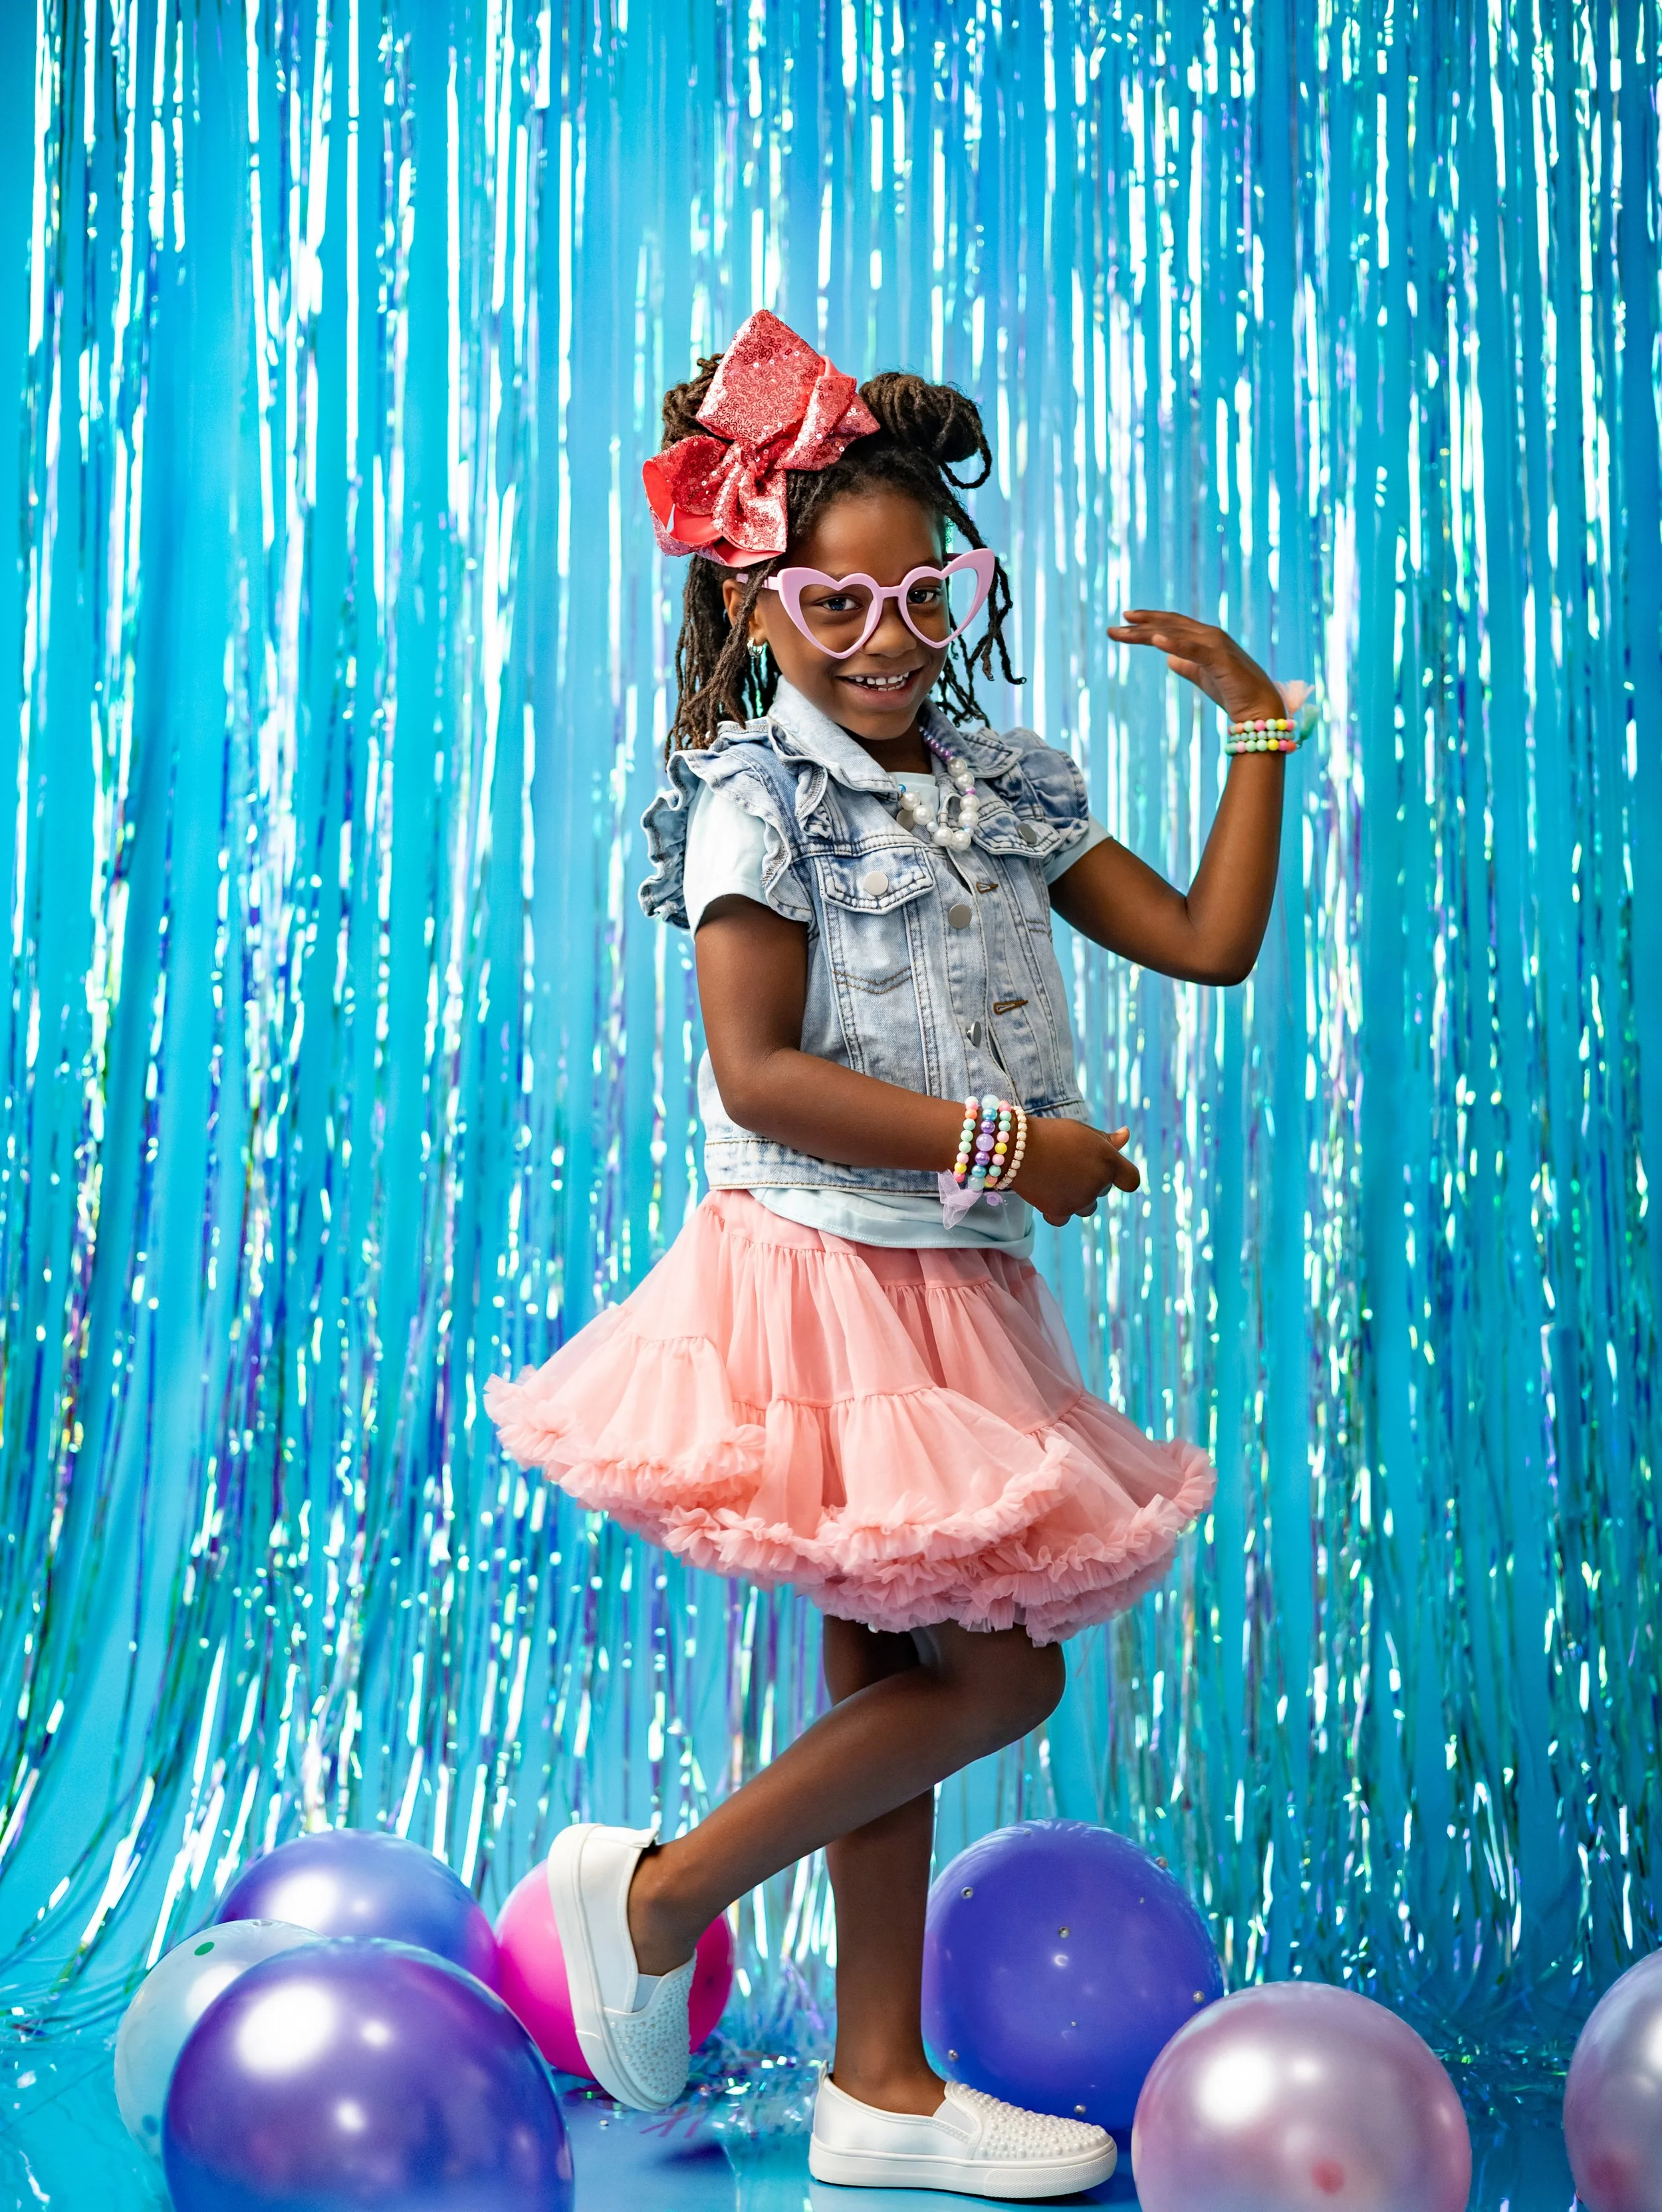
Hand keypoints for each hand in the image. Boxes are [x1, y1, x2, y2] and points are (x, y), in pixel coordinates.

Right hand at [1013, 1117, 1140, 1226]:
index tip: (1114, 1173)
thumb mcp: (1083, 1132)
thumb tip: (1126, 1134)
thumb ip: (1107, 1140)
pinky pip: (1065, 1217)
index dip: (1124, 1177)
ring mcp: (1080, 1200)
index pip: (1131, 1180)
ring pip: (1087, 1206)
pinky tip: (1048, 1193)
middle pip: (1104, 1189)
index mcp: (1109, 1161)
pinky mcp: (1060, 1212)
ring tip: (1057, 1177)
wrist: (1016, 1146)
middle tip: (1067, 1162)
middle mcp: (1099, 1183)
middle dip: (1091, 1179)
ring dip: (1078, 1196)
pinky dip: (1058, 1210)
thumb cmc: (1052, 1134)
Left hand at [1107, 609, 1282, 724]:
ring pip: (1175, 633)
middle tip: (1112, 628)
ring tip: (1124, 631)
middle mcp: (1209, 635)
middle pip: (1168, 625)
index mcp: (1204, 638)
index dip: (1148, 620)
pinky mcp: (1220, 659)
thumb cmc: (1232, 692)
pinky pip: (1193, 649)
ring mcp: (1216, 644)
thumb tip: (1169, 659)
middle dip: (1139, 625)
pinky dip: (1174, 643)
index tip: (1124, 620)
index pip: (1171, 624)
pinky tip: (1155, 640)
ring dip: (1148, 632)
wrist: (1259, 708)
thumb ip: (1187, 665)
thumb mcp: (1202, 676)